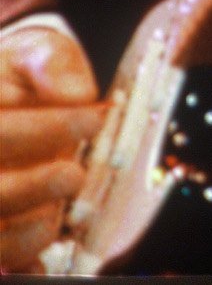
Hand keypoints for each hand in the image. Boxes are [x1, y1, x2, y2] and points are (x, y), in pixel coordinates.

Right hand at [0, 20, 98, 271]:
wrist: (8, 93)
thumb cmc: (23, 76)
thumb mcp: (35, 53)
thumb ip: (50, 62)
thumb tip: (74, 93)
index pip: (1, 131)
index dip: (48, 128)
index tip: (96, 119)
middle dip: (33, 186)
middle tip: (74, 174)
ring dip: (28, 229)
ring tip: (61, 206)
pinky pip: (1, 264)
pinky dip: (24, 263)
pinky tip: (45, 262)